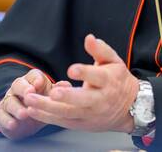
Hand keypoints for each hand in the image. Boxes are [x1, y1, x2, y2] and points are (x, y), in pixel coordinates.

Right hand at [0, 68, 70, 139]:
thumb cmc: (40, 105)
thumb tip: (67, 85)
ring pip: (10, 101)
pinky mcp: (1, 114)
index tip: (41, 83)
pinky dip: (6, 120)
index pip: (33, 75)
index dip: (36, 79)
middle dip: (24, 89)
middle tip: (30, 94)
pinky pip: (1, 116)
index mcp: (32, 82)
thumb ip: (57, 92)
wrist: (25, 123)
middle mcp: (18, 89)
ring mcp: (9, 101)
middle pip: (18, 84)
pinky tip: (13, 124)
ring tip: (24, 114)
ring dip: (17, 107)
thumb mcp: (50, 99)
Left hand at [23, 34, 139, 132]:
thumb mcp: (114, 61)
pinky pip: (63, 122)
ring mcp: (91, 114)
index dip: (85, 73)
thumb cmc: (118, 80)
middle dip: (66, 97)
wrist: (130, 107)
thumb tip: (89, 38)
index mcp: (109, 81)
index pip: (97, 76)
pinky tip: (33, 111)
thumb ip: (100, 49)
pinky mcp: (82, 124)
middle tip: (52, 92)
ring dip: (48, 108)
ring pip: (69, 113)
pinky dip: (47, 117)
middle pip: (83, 99)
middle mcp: (100, 99)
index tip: (72, 69)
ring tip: (31, 100)